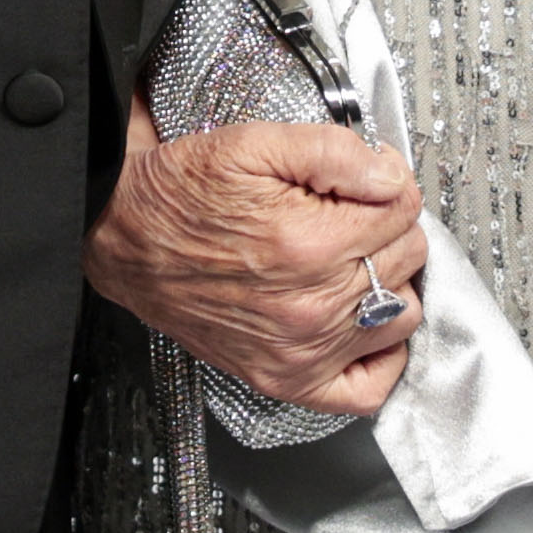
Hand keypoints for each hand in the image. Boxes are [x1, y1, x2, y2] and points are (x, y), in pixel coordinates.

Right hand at [86, 98, 427, 415]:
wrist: (125, 238)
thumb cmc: (181, 194)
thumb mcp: (253, 143)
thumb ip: (335, 152)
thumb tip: (391, 175)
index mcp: (307, 243)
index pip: (403, 208)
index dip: (387, 182)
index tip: (363, 180)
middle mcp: (309, 306)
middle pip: (407, 257)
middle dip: (385, 225)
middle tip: (349, 212)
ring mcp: (301, 351)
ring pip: (402, 313)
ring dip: (390, 281)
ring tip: (354, 259)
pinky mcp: (287, 379)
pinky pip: (370, 388)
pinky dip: (381, 357)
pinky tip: (365, 323)